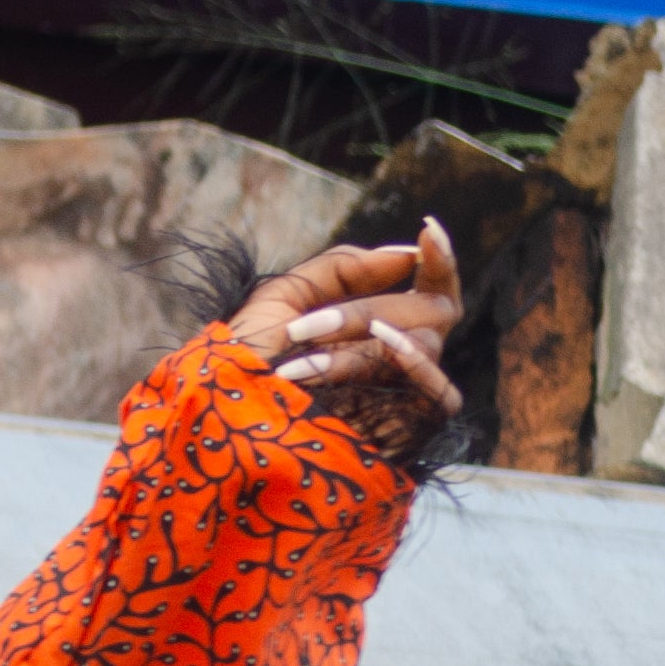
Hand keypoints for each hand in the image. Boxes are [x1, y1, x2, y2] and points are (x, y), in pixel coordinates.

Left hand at [226, 217, 465, 462]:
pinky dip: (415, 366)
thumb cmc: (245, 366)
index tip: (428, 230)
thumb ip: (341, 268)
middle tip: (303, 328)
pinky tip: (380, 347)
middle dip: (365, 312)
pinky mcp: (407, 435)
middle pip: (432, 312)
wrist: (222, 431)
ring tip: (296, 366)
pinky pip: (442, 396)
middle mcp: (400, 360)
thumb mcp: (283, 300)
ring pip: (424, 346)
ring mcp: (406, 398)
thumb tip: (405, 252)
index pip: (434, 289)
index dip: (441, 259)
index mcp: (377, 327)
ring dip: (358, 347)